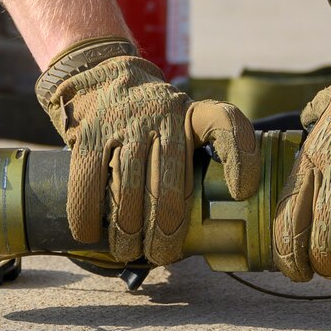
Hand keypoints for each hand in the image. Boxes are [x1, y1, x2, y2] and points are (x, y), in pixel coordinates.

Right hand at [37, 38, 259, 265]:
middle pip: (169, 181)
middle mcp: (163, 114)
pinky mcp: (89, 132)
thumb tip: (208, 231)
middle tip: (162, 252)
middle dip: (166, 228)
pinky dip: (87, 215)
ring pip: (128, 187)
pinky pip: (88, 181)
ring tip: (128, 250)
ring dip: (127, 229)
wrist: (101, 78)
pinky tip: (91, 232)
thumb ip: (196, 162)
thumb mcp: (182, 125)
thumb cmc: (151, 120)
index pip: (226, 123)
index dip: (240, 158)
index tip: (242, 192)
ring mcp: (124, 122)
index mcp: (193, 114)